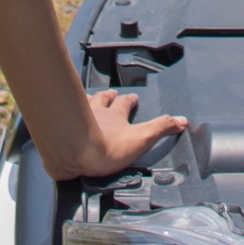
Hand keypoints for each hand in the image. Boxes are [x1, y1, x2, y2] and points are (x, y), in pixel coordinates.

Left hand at [38, 89, 189, 181]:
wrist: (72, 151)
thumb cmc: (106, 148)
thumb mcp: (141, 139)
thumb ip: (161, 128)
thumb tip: (182, 120)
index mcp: (115, 115)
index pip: (125, 103)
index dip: (129, 100)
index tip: (133, 97)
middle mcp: (96, 111)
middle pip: (103, 98)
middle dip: (108, 96)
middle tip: (110, 93)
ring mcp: (76, 116)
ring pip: (83, 102)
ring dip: (88, 100)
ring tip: (88, 97)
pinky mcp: (61, 127)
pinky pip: (63, 113)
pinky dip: (65, 111)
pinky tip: (62, 114)